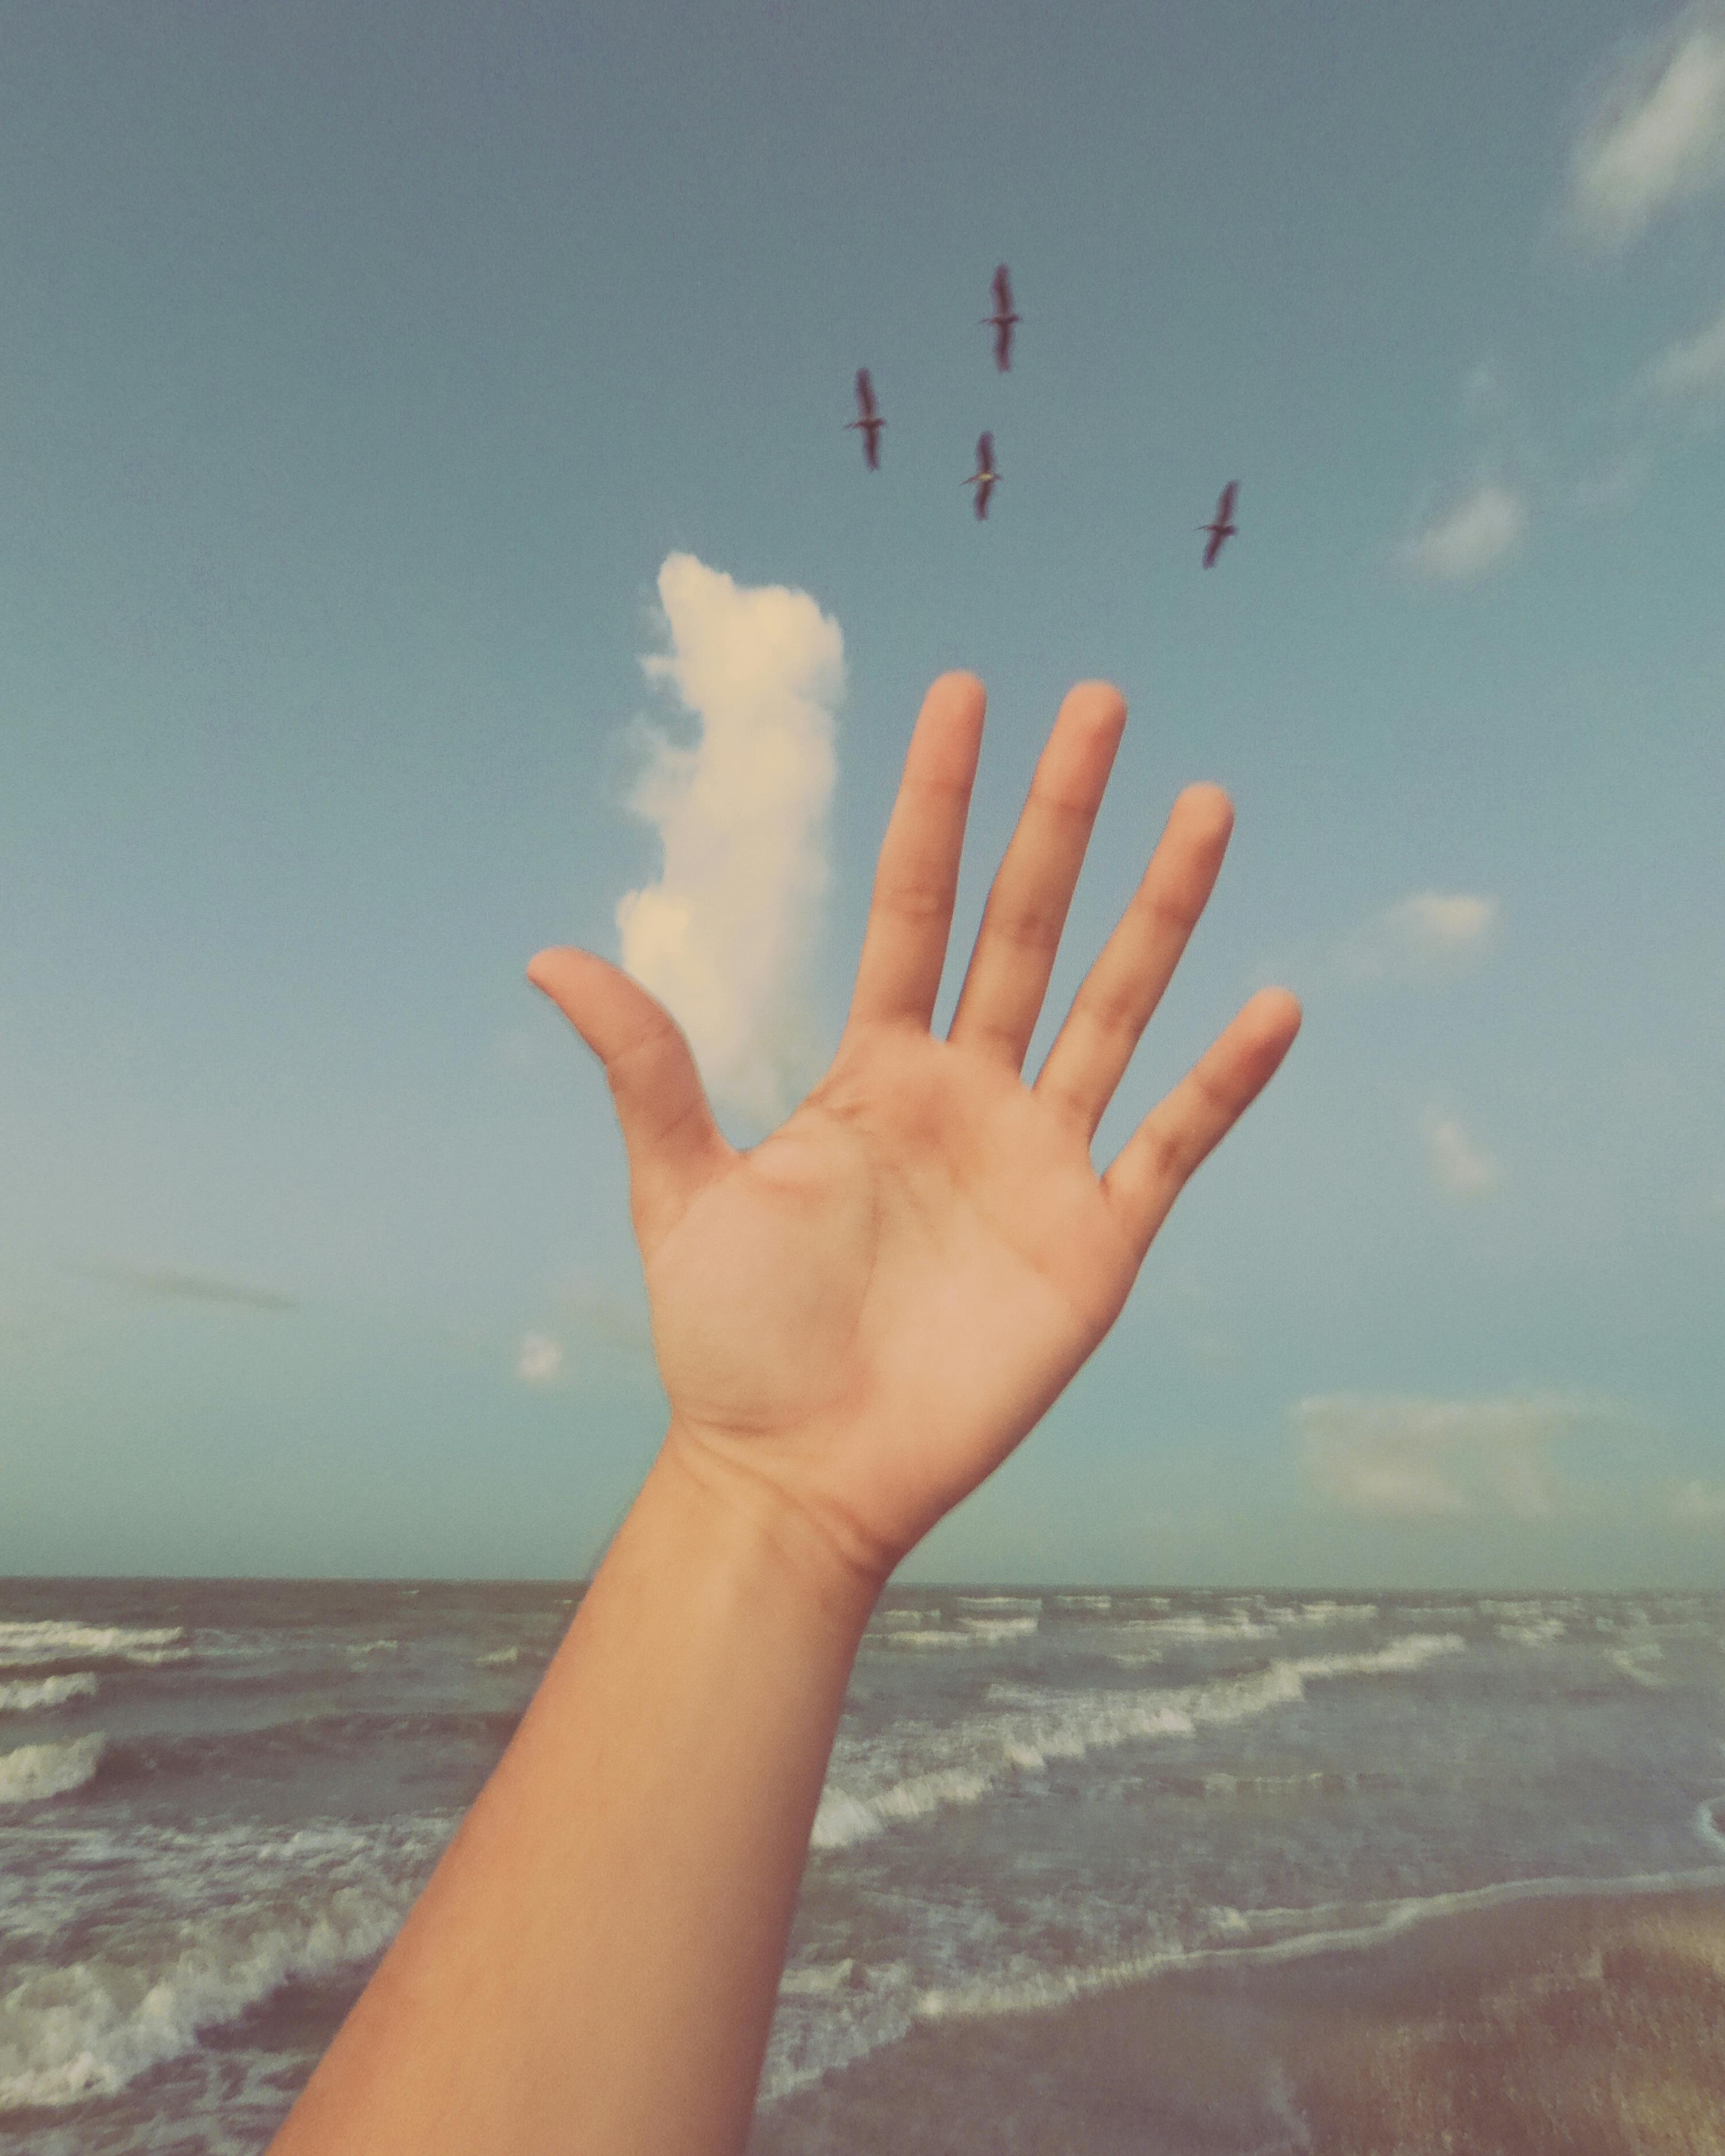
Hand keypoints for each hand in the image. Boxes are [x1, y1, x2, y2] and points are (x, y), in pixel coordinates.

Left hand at [528, 673, 1299, 1593]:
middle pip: (1027, 926)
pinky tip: (1273, 1006)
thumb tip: (549, 956)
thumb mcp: (682, 1191)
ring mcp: (1039, 1160)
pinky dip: (1225, 1081)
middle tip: (1100, 699)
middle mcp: (967, 1094)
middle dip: (1062, 814)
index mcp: (873, 1070)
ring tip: (1207, 803)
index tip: (961, 694)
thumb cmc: (731, 1343)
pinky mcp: (1096, 1240)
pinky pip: (1174, 1142)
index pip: (914, 904)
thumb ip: (647, 1069)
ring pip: (1115, 1007)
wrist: (801, 1472)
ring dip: (1162, 910)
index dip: (936, 802)